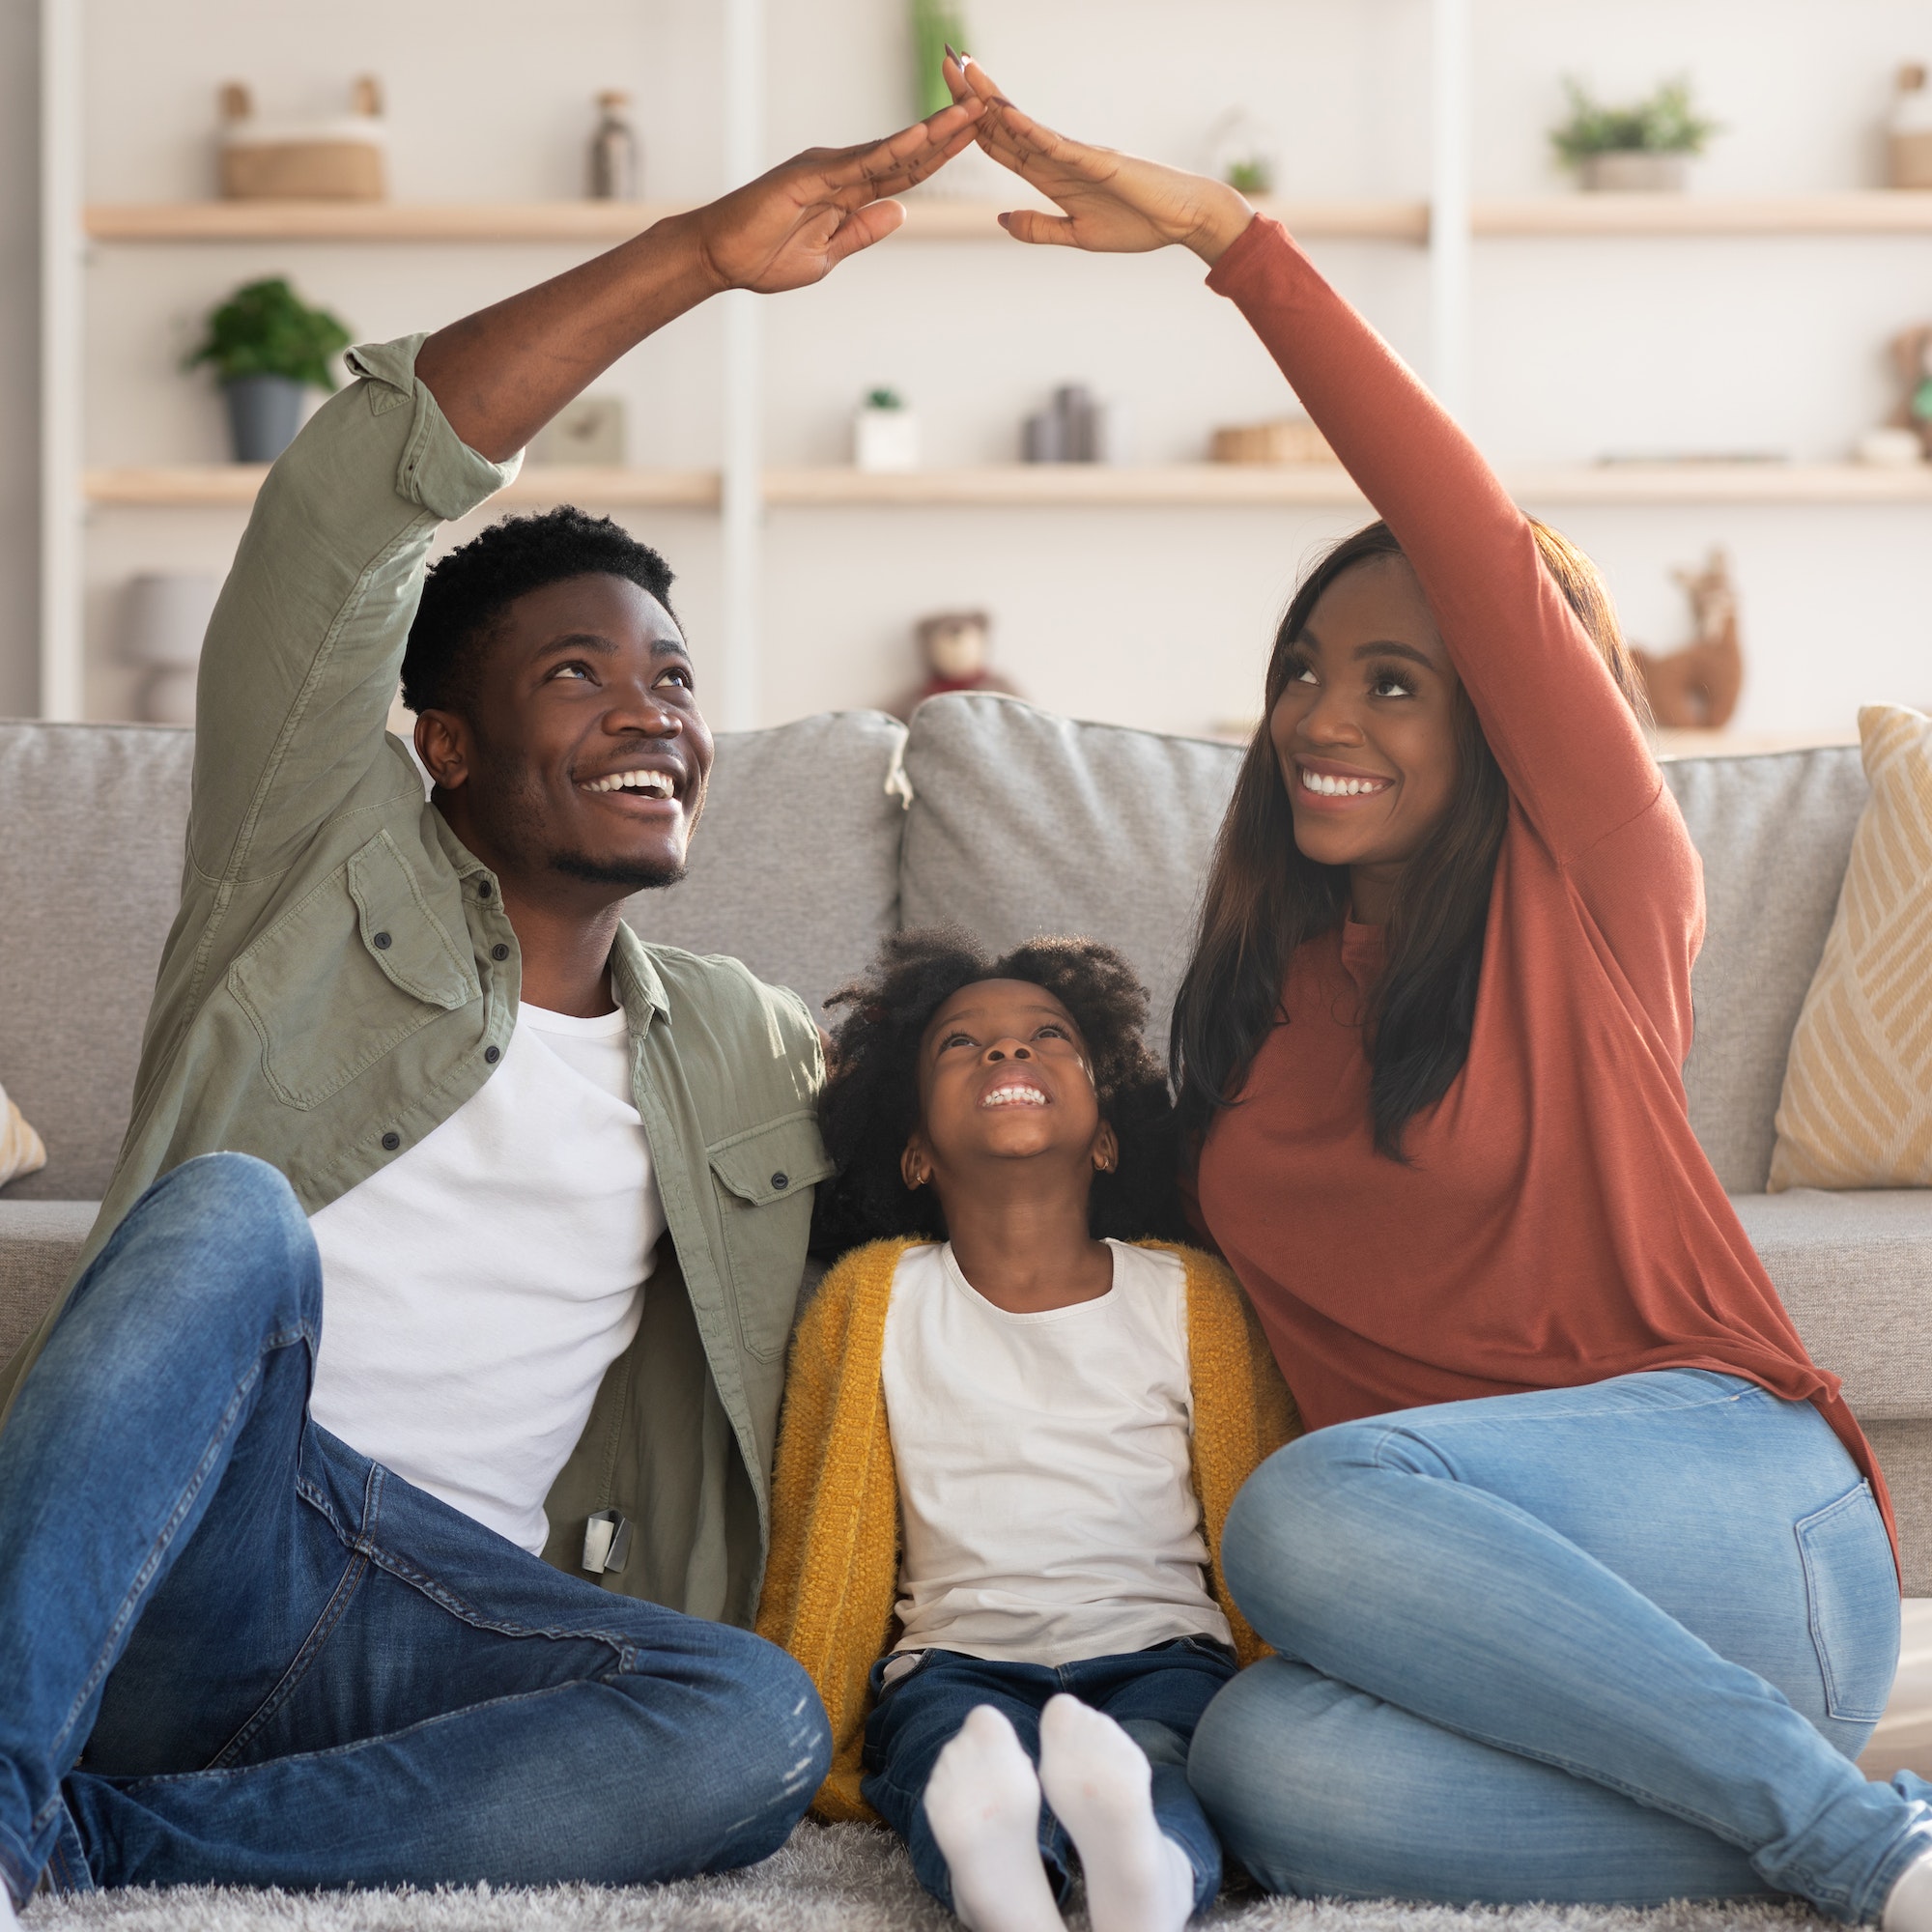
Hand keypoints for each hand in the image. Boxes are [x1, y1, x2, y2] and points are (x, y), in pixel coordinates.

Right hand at [687, 101, 982, 293]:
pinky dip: (895, 148)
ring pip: (892, 148)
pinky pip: (862, 161)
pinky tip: (924, 136)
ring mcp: (828, 168)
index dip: (942, 156)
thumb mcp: (828, 255)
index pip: (905, 172)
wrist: (721, 257)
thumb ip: (862, 232)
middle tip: (989, 107)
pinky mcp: (812, 174)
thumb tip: (901, 212)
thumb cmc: (765, 256)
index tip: (976, 138)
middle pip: (907, 151)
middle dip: (949, 132)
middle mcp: (842, 171)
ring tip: (970, 113)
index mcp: (849, 192)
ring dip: (933, 132)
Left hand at [944, 54, 1252, 262]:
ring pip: (1024, 125)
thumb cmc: (1138, 224)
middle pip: (1005, 123)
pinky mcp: (1096, 161)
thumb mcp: (1077, 235)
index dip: (971, 124)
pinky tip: (1005, 116)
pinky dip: (1029, 131)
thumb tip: (1000, 219)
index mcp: (1050, 176)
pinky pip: (1055, 145)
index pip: (1001, 146)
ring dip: (993, 100)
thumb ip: (1039, 227)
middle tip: (945, 61)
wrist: (1182, 220)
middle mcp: (1057, 158)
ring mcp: (1076, 155)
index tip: (945, 102)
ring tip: (965, 71)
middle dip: (973, 95)